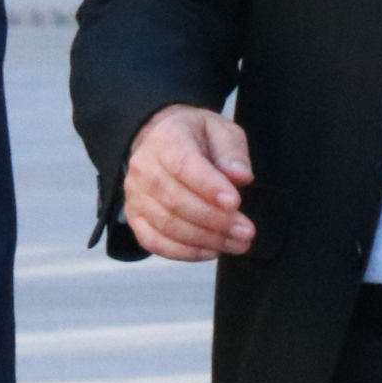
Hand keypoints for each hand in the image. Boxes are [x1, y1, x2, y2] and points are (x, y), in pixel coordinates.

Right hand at [123, 104, 257, 259]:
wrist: (160, 140)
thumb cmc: (195, 138)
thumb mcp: (221, 130)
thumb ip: (232, 152)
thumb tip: (241, 177)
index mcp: (166, 139)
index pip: (183, 165)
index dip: (208, 186)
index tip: (235, 202)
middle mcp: (144, 167)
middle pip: (175, 201)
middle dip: (215, 220)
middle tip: (247, 231)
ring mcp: (135, 195)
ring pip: (166, 224)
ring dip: (205, 239)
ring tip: (237, 244)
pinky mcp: (134, 216)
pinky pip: (153, 242)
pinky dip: (183, 252)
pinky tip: (210, 251)